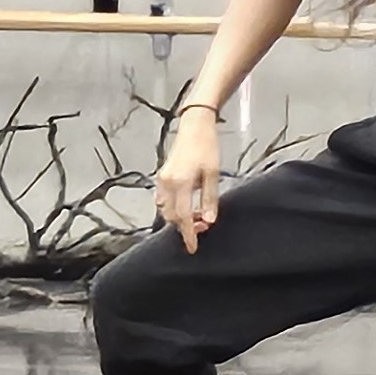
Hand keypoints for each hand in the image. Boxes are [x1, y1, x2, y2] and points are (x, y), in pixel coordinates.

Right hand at [156, 109, 222, 253]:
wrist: (195, 126)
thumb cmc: (207, 147)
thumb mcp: (214, 174)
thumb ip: (209, 199)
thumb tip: (208, 221)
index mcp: (180, 183)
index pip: (182, 217)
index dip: (188, 234)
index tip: (193, 248)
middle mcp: (166, 183)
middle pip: (171, 216)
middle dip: (185, 226)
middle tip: (203, 227)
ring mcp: (161, 179)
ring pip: (165, 209)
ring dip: (179, 218)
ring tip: (198, 217)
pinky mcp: (162, 176)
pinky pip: (163, 199)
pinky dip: (173, 208)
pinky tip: (187, 207)